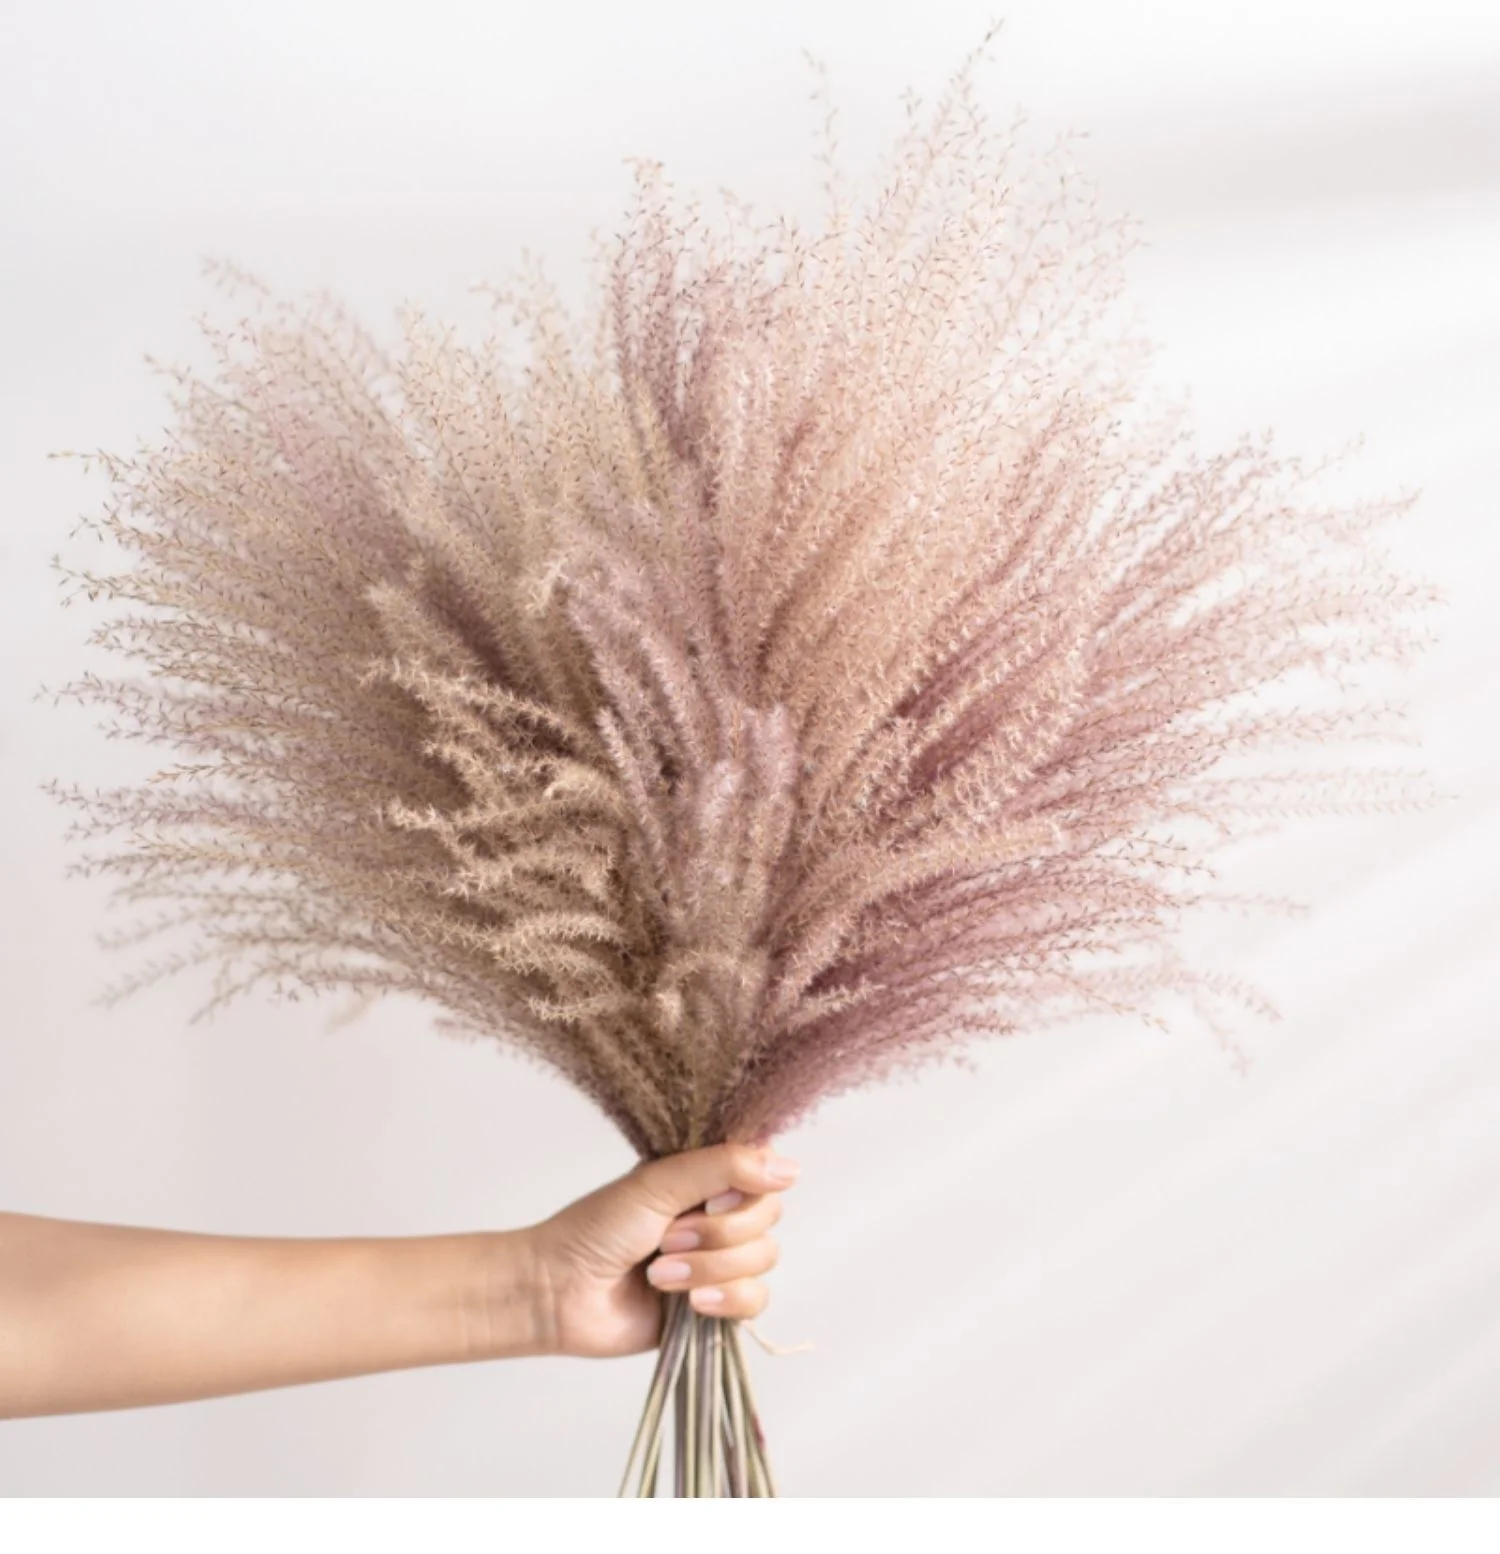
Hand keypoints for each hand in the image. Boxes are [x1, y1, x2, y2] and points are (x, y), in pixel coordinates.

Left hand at [520, 1142, 799, 1358]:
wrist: (560, 1291)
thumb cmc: (596, 1227)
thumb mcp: (660, 1183)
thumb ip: (725, 1167)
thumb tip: (791, 1168)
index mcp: (706, 1177)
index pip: (764, 1171)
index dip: (747, 1187)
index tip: (711, 1197)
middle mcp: (718, 1214)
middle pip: (768, 1217)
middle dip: (718, 1233)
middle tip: (667, 1237)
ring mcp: (718, 1261)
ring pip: (763, 1260)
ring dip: (711, 1268)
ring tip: (660, 1273)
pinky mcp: (715, 1306)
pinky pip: (755, 1302)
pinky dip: (725, 1300)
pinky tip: (690, 1303)